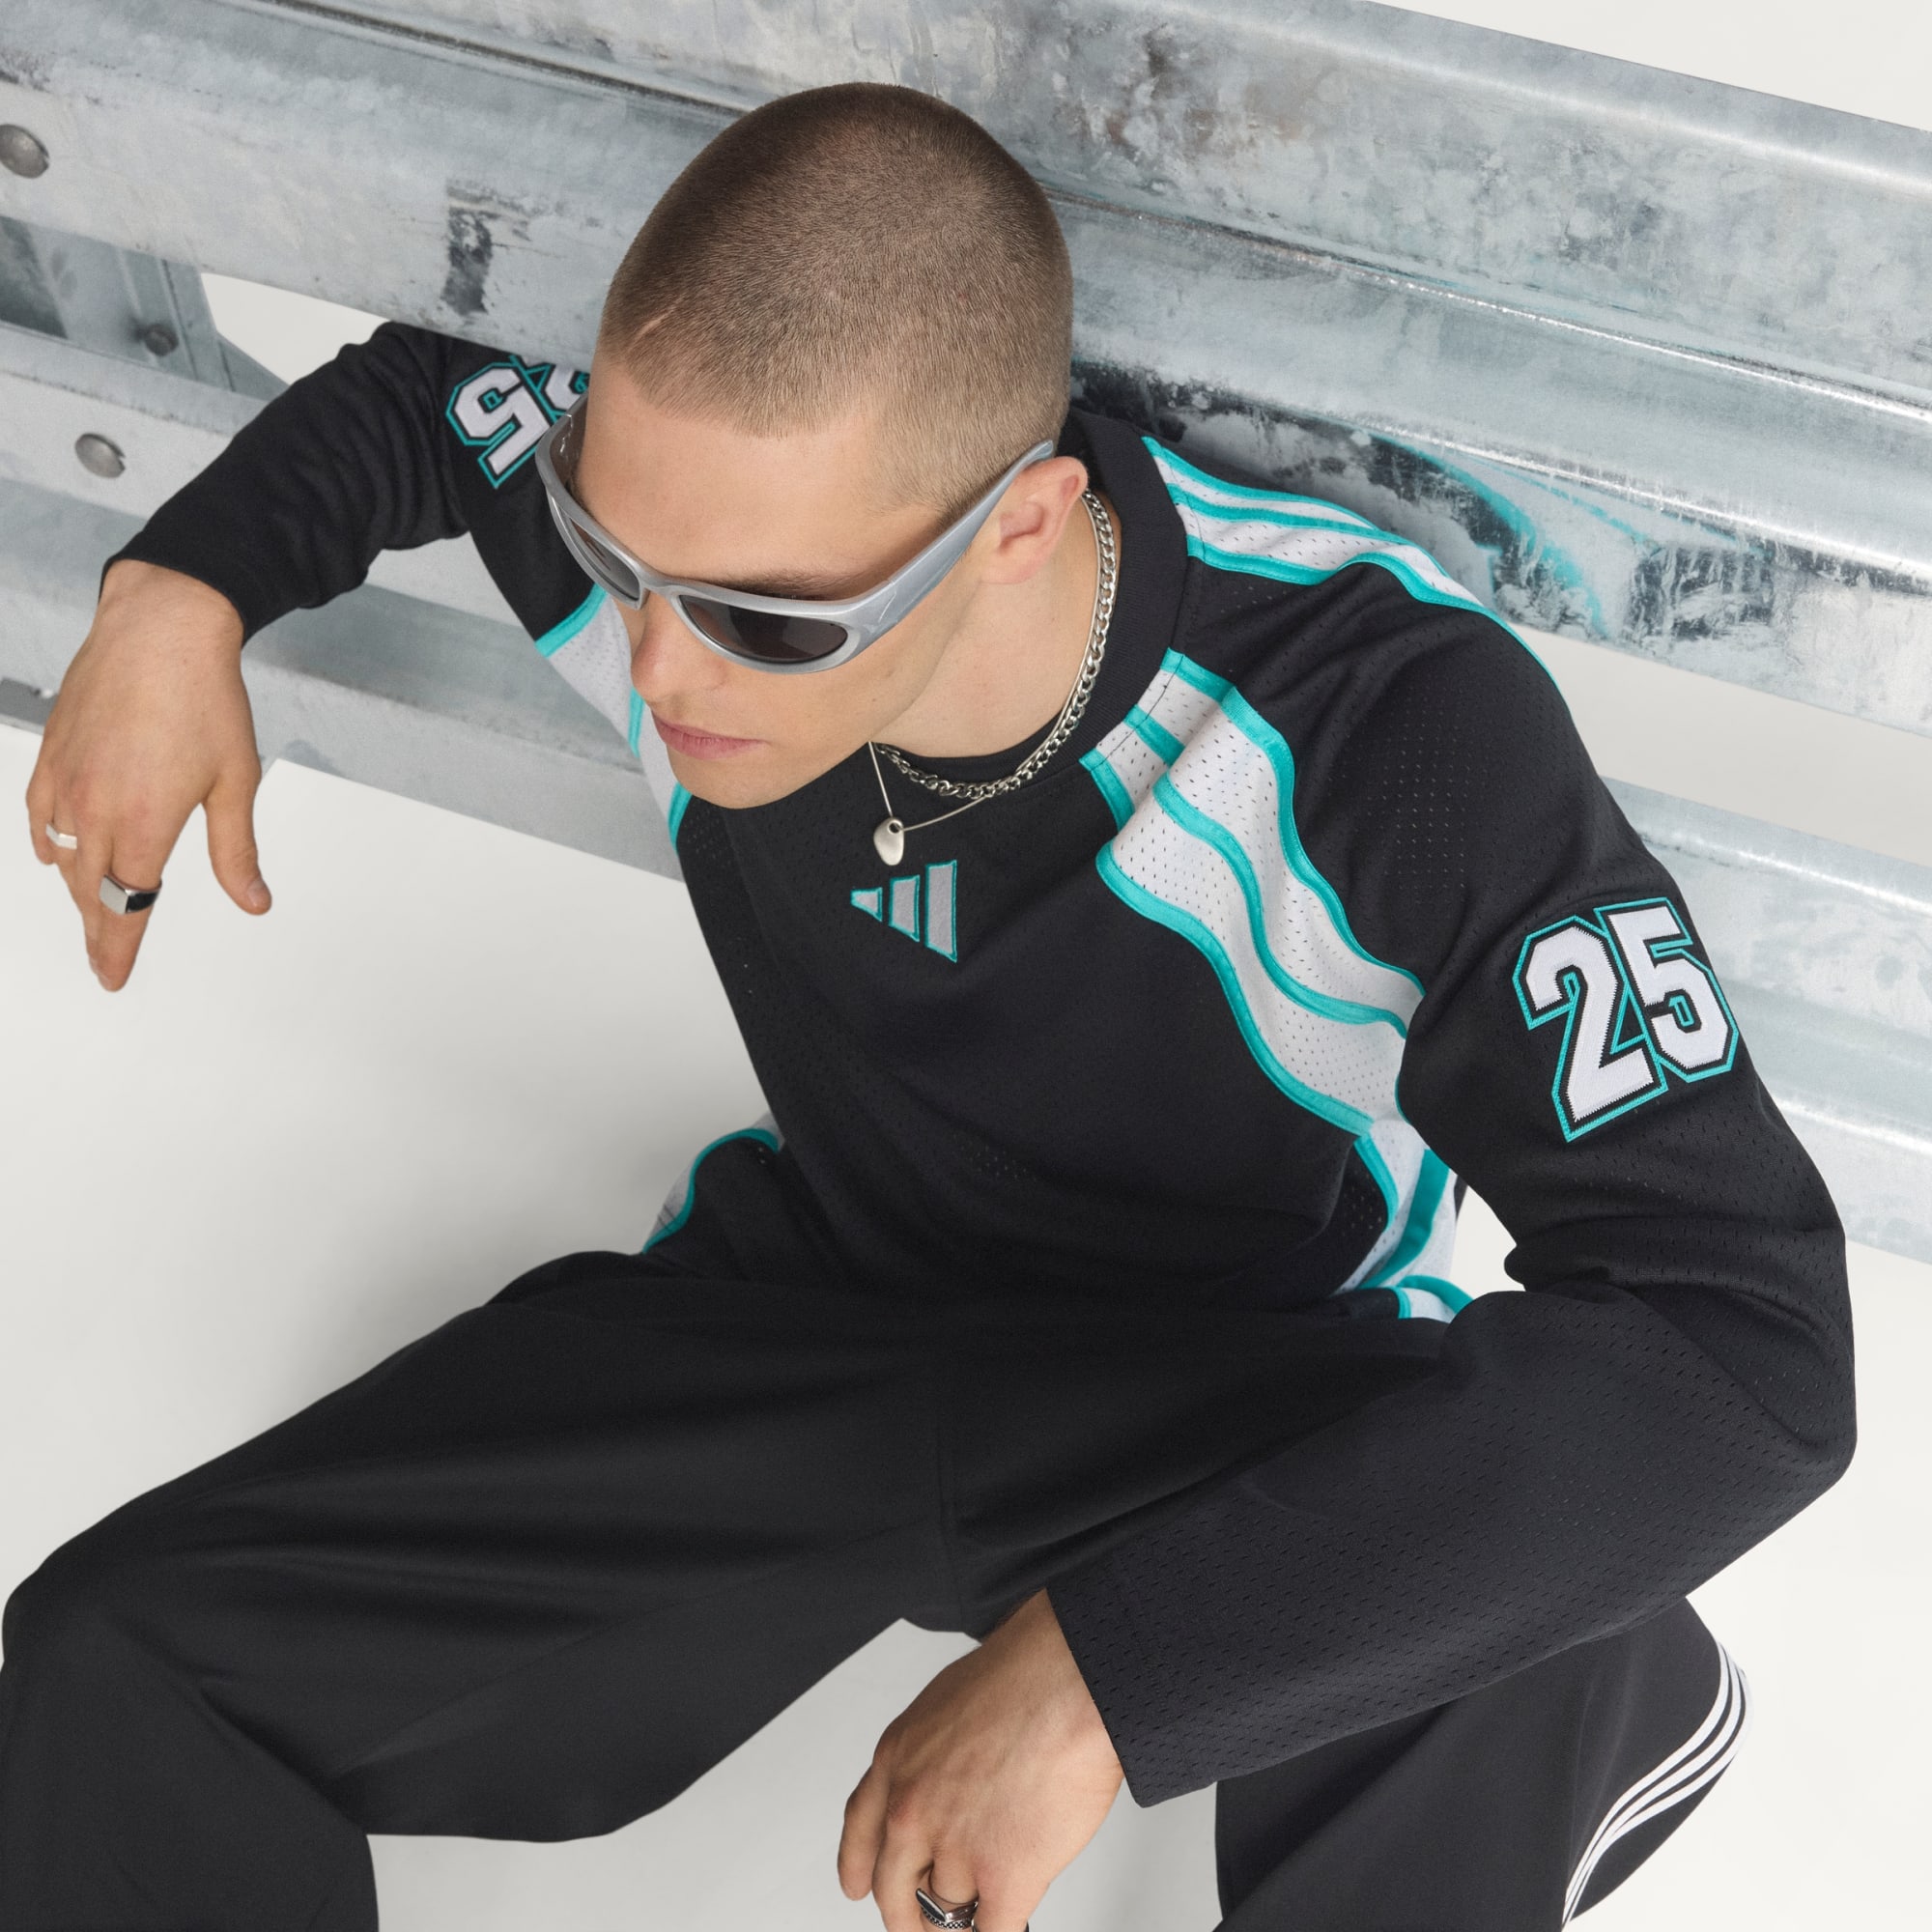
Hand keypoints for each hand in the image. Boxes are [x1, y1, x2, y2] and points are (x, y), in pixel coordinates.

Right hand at [25, 559, 267, 989]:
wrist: (159, 630)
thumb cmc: (202, 698)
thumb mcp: (235, 783)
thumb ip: (236, 851)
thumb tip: (253, 900)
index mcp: (143, 825)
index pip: (125, 907)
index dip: (119, 949)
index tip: (113, 977)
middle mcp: (95, 809)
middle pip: (89, 891)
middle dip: (99, 930)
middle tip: (103, 957)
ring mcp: (65, 782)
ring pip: (61, 856)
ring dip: (77, 887)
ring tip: (92, 909)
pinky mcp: (51, 755)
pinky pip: (37, 815)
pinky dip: (47, 842)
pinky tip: (52, 852)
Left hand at [838, 1588, 1123, 1931]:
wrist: (1066, 1681)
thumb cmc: (1023, 1676)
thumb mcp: (947, 1704)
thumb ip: (936, 1756)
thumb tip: (953, 1787)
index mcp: (897, 1761)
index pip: (860, 1829)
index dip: (860, 1866)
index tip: (859, 1886)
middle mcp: (911, 1810)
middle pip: (894, 1891)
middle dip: (912, 1915)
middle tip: (928, 1926)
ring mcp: (954, 1848)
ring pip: (949, 1912)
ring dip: (971, 1909)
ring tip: (995, 1894)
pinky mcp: (1002, 1878)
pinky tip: (1007, 1923)